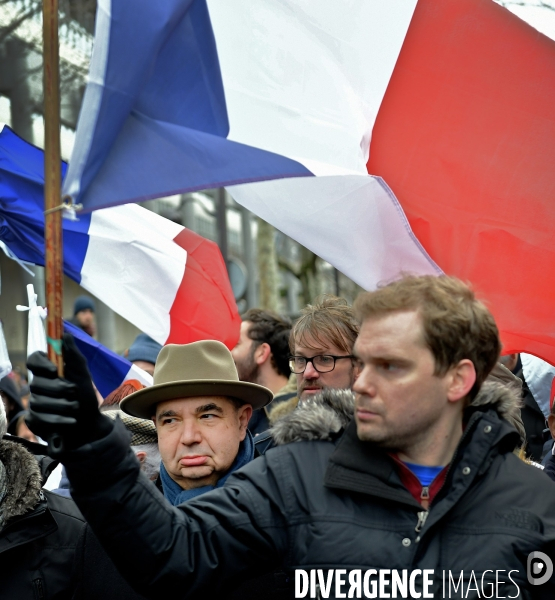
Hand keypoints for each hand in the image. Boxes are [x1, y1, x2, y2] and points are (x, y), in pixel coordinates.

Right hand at [26, 333, 112, 455]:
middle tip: (74, 391)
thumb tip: (66, 335)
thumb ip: (74, 356)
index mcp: (48, 370)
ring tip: (75, 407)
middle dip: (58, 389)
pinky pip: (38, 418)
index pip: (33, 360)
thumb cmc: (85, 395)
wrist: (89, 422)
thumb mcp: (83, 374)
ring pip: (38, 401)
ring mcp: (35, 402)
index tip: (54, 369)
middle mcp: (38, 385)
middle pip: (36, 382)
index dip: (41, 364)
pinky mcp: (34, 420)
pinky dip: (58, 420)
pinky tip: (70, 421)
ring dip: (61, 405)